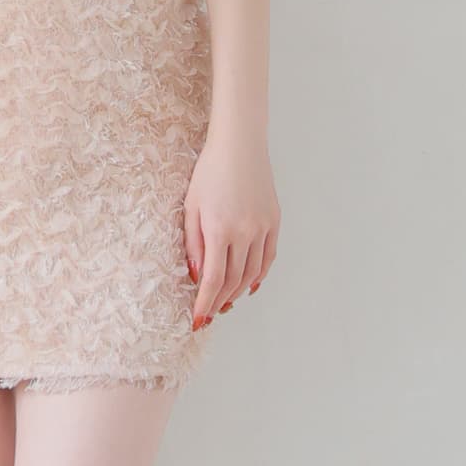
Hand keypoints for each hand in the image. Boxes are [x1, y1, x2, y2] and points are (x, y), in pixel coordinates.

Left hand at [183, 128, 279, 327]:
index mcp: (220, 229)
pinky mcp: (274, 222)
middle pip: (233, 281)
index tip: (197, 320)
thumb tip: (196, 276)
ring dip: (238, 292)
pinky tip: (250, 285)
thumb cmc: (209, 172)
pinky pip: (268, 258)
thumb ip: (193, 244)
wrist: (239, 145)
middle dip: (219, 302)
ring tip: (225, 302)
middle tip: (209, 314)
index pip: (212, 280)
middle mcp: (245, 232)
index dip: (204, 303)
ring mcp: (262, 228)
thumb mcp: (191, 207)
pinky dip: (259, 276)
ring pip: (252, 273)